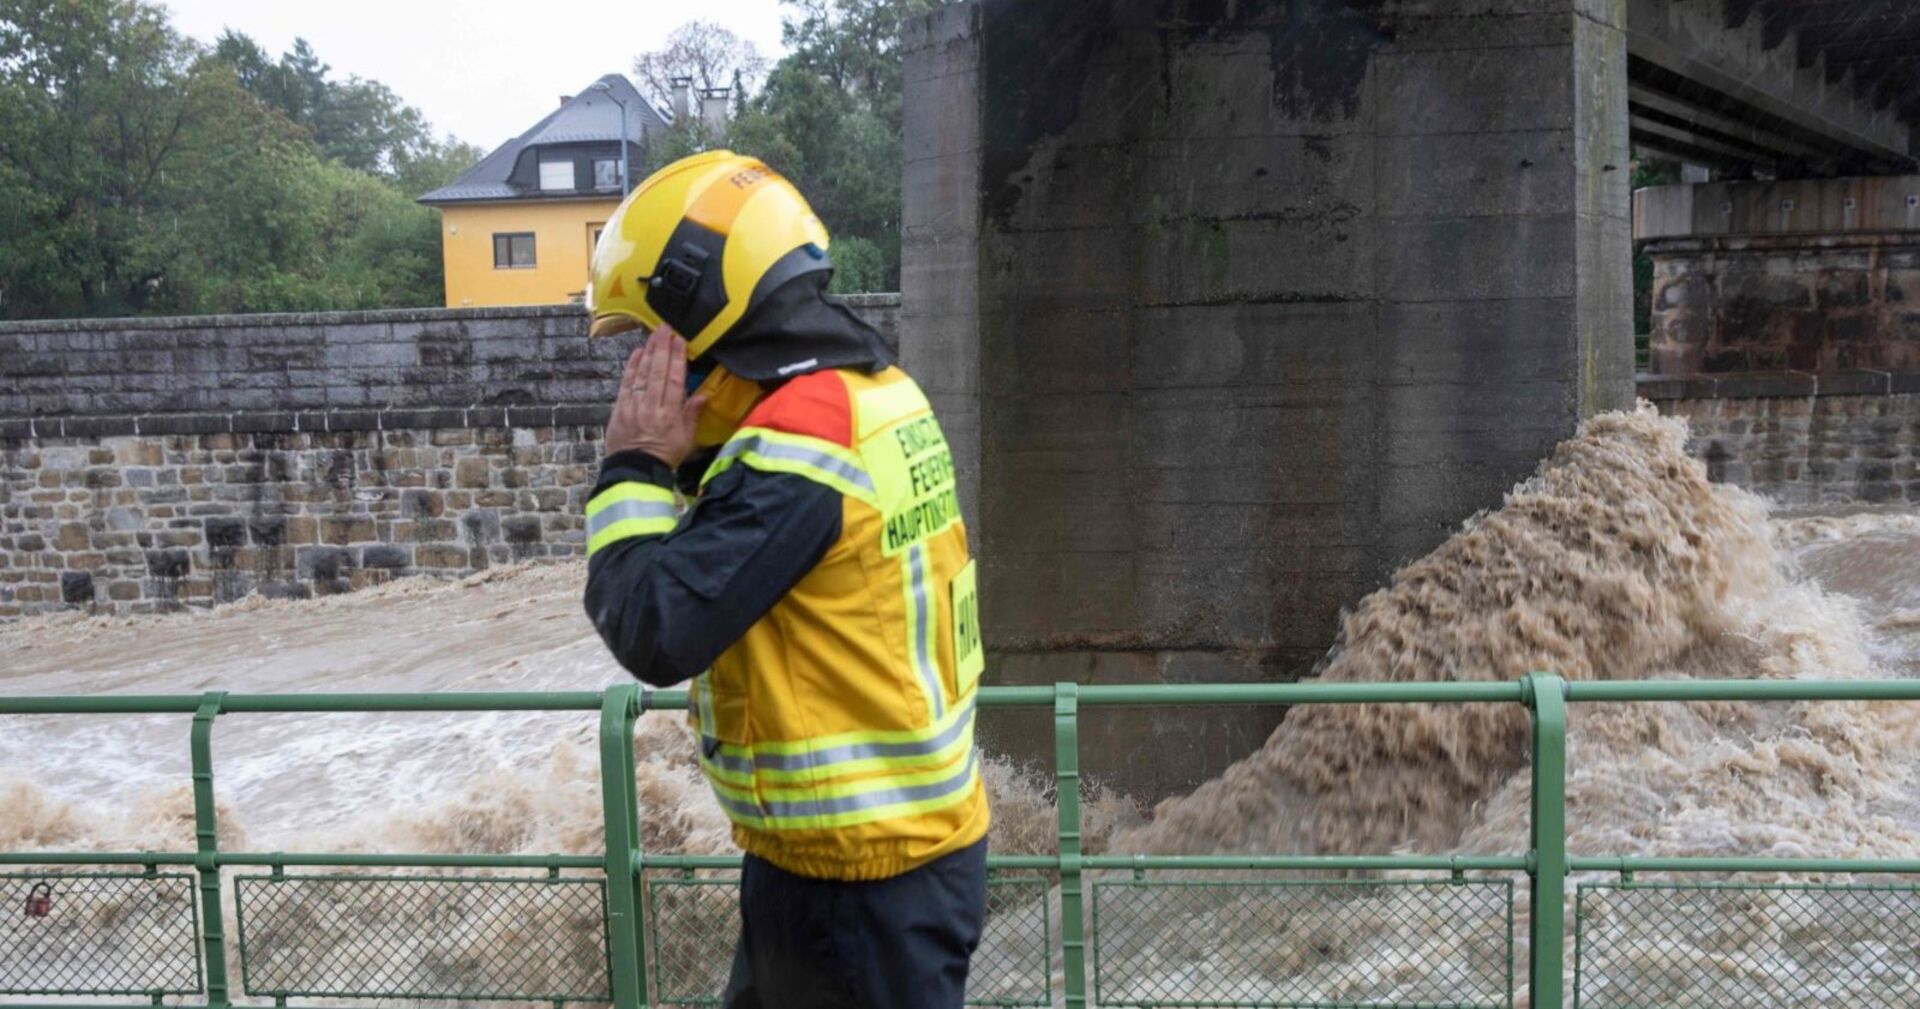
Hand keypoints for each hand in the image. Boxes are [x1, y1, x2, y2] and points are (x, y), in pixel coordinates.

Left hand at [605, 325, 706, 468]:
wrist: (634, 472)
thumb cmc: (664, 457)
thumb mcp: (686, 440)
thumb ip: (692, 415)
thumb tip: (702, 395)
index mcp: (670, 415)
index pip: (674, 380)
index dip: (677, 359)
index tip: (680, 340)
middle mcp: (652, 407)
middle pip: (657, 372)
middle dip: (663, 347)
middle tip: (666, 327)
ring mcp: (634, 406)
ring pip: (642, 374)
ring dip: (649, 351)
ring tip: (654, 334)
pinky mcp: (620, 408)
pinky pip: (626, 383)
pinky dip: (632, 366)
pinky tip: (638, 352)